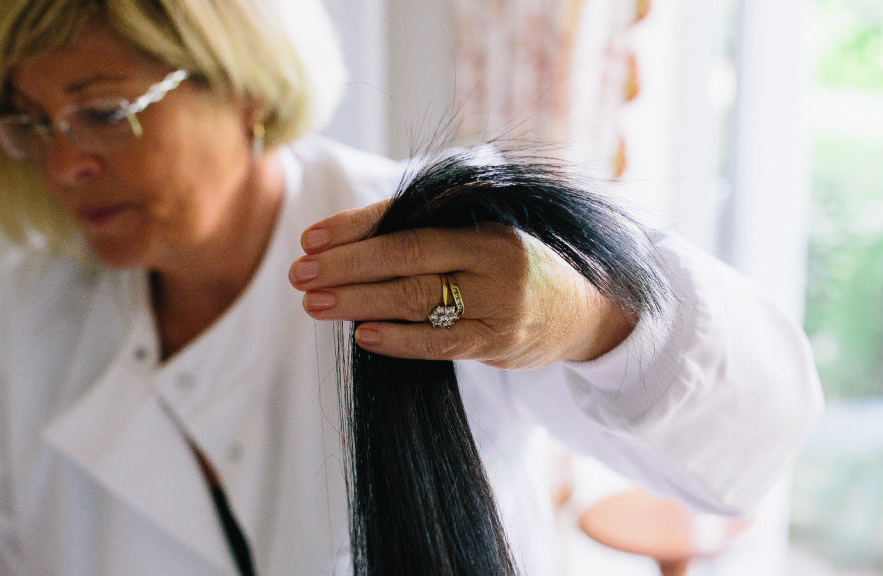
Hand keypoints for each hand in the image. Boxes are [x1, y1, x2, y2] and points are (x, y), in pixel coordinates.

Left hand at [289, 200, 635, 369]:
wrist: (583, 309)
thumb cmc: (517, 265)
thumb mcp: (485, 234)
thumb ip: (433, 230)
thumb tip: (351, 242)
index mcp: (485, 220)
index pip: (408, 220)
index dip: (356, 227)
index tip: (311, 237)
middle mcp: (493, 256)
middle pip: (406, 257)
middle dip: (346, 265)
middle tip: (299, 272)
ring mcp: (498, 303)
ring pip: (416, 300)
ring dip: (358, 302)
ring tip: (313, 303)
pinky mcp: (498, 343)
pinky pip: (440, 342)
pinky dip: (399, 339)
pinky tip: (362, 335)